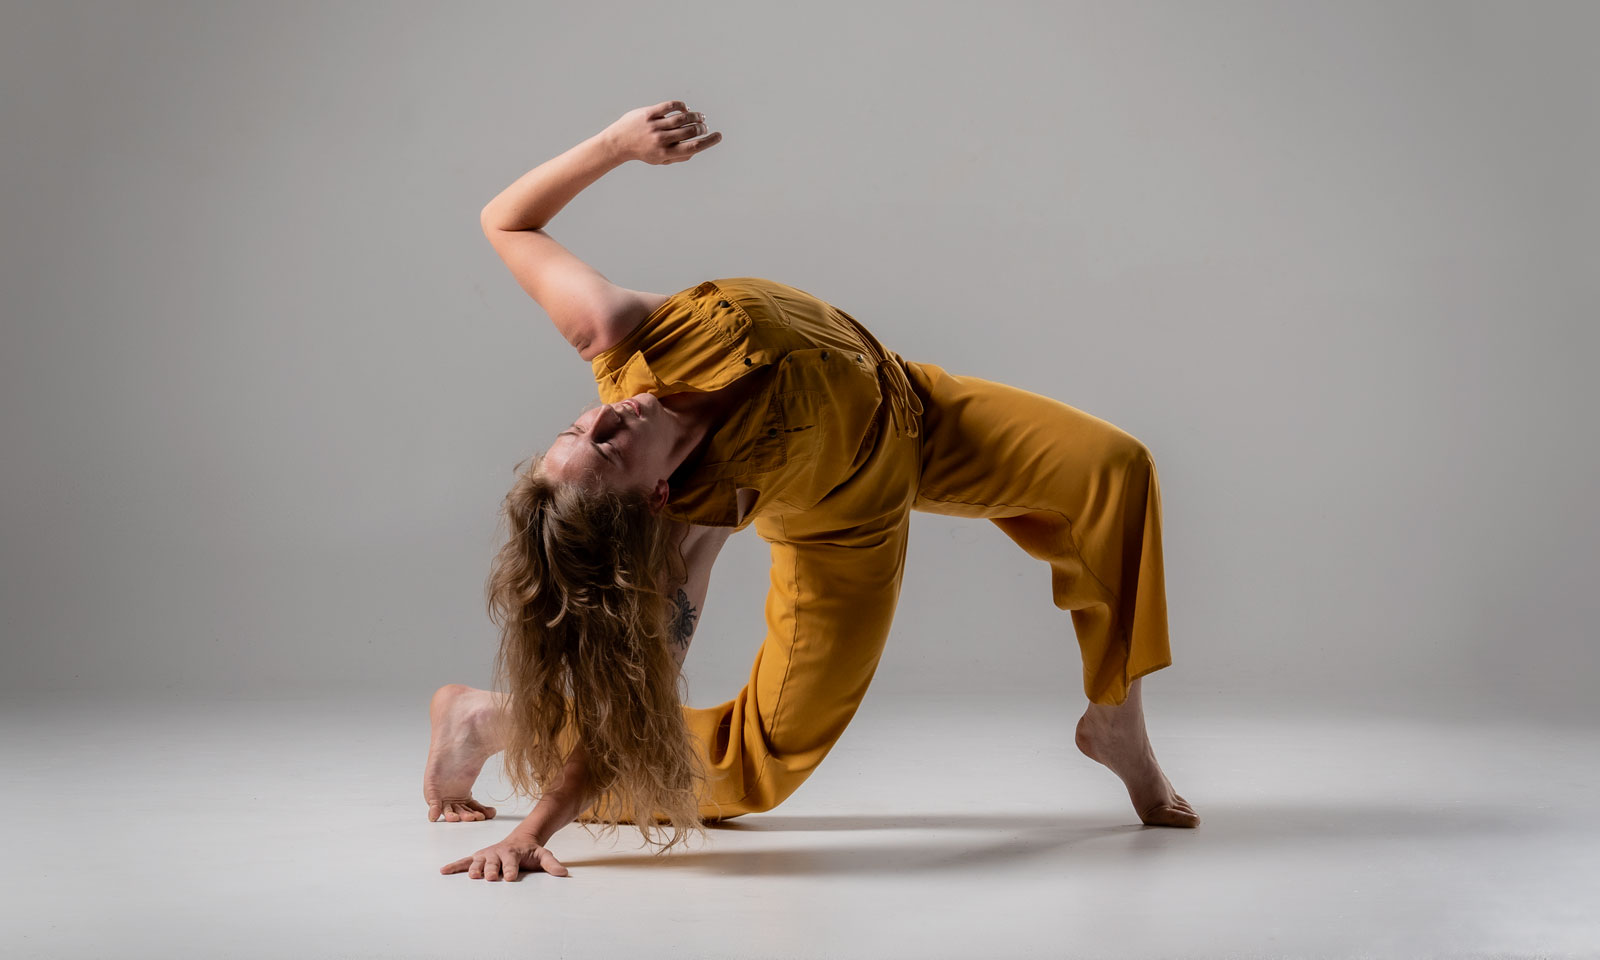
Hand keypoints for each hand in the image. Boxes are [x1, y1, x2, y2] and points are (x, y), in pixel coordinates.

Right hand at [441, 836, 568, 880]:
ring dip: (474, 869)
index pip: (512, 862)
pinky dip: (454, 866)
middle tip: (490, 877)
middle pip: (493, 862)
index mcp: (513, 853)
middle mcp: (498, 853)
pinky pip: (464, 862)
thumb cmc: (530, 852)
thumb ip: (552, 864)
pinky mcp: (478, 857)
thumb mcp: (543, 855)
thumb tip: (563, 873)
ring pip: (478, 861)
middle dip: (491, 869)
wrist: (520, 839)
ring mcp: (486, 855)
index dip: (511, 869)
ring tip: (472, 877)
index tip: (510, 878)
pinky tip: (443, 871)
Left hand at [606, 100, 721, 164]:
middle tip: (705, 126)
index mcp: (666, 153)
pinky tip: (685, 109)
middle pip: (690, 131)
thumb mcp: (660, 160)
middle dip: (702, 127)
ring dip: (695, 116)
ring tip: (700, 116)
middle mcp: (661, 140)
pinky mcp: (648, 113)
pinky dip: (681, 106)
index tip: (718, 136)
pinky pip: (669, 106)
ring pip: (682, 118)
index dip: (709, 141)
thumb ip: (678, 156)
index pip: (693, 147)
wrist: (618, 142)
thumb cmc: (642, 152)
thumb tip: (696, 149)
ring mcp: (655, 126)